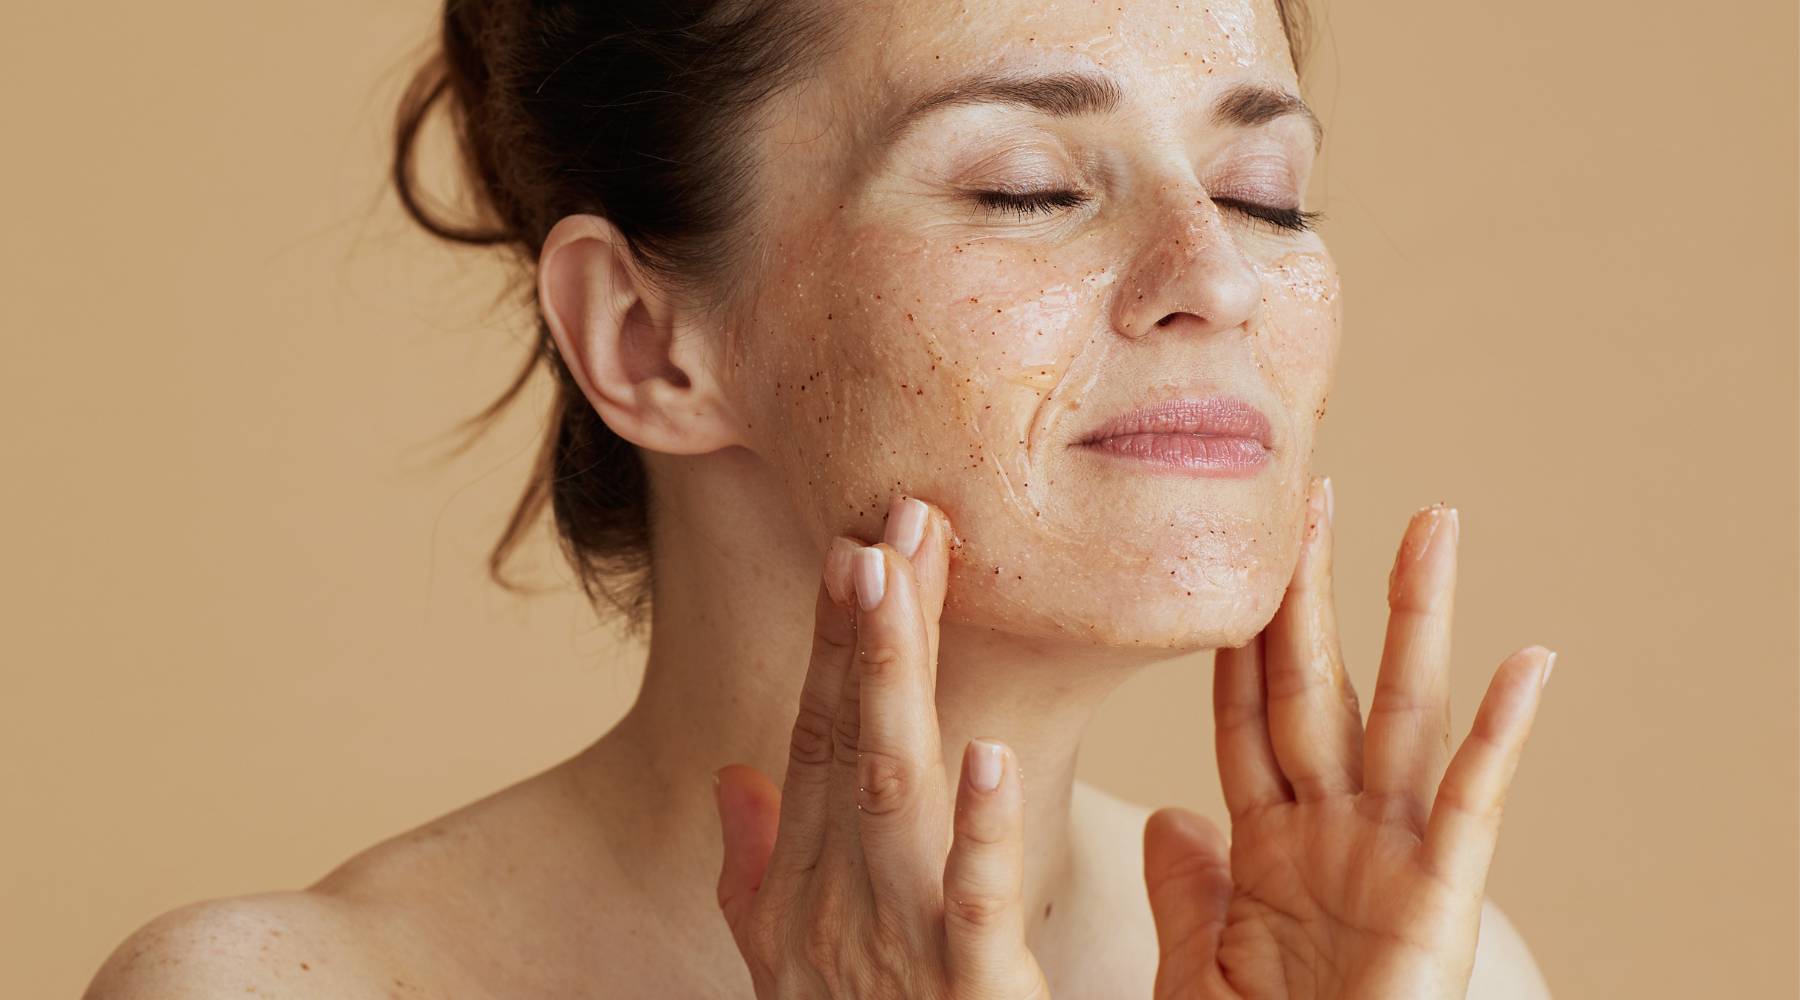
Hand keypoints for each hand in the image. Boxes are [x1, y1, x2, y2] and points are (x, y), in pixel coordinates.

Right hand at [711, 495, 1051, 998]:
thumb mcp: (786, 969)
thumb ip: (756, 874)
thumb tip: (735, 774)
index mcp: (815, 886)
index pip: (821, 738)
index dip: (840, 639)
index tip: (862, 539)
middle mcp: (839, 904)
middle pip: (851, 739)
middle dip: (868, 624)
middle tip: (889, 514)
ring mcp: (894, 950)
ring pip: (891, 795)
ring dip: (894, 681)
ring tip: (900, 578)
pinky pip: (970, 911)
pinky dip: (978, 833)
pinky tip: (989, 753)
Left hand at [1143, 477, 1555, 998]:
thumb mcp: (1198, 961)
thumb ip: (1186, 887)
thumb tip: (1162, 818)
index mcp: (1267, 840)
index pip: (1244, 709)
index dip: (1239, 631)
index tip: (1235, 554)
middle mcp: (1331, 829)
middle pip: (1315, 685)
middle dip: (1314, 592)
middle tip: (1316, 493)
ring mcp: (1388, 857)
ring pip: (1397, 715)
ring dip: (1416, 621)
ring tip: (1431, 526)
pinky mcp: (1439, 902)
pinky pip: (1470, 807)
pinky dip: (1502, 738)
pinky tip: (1529, 663)